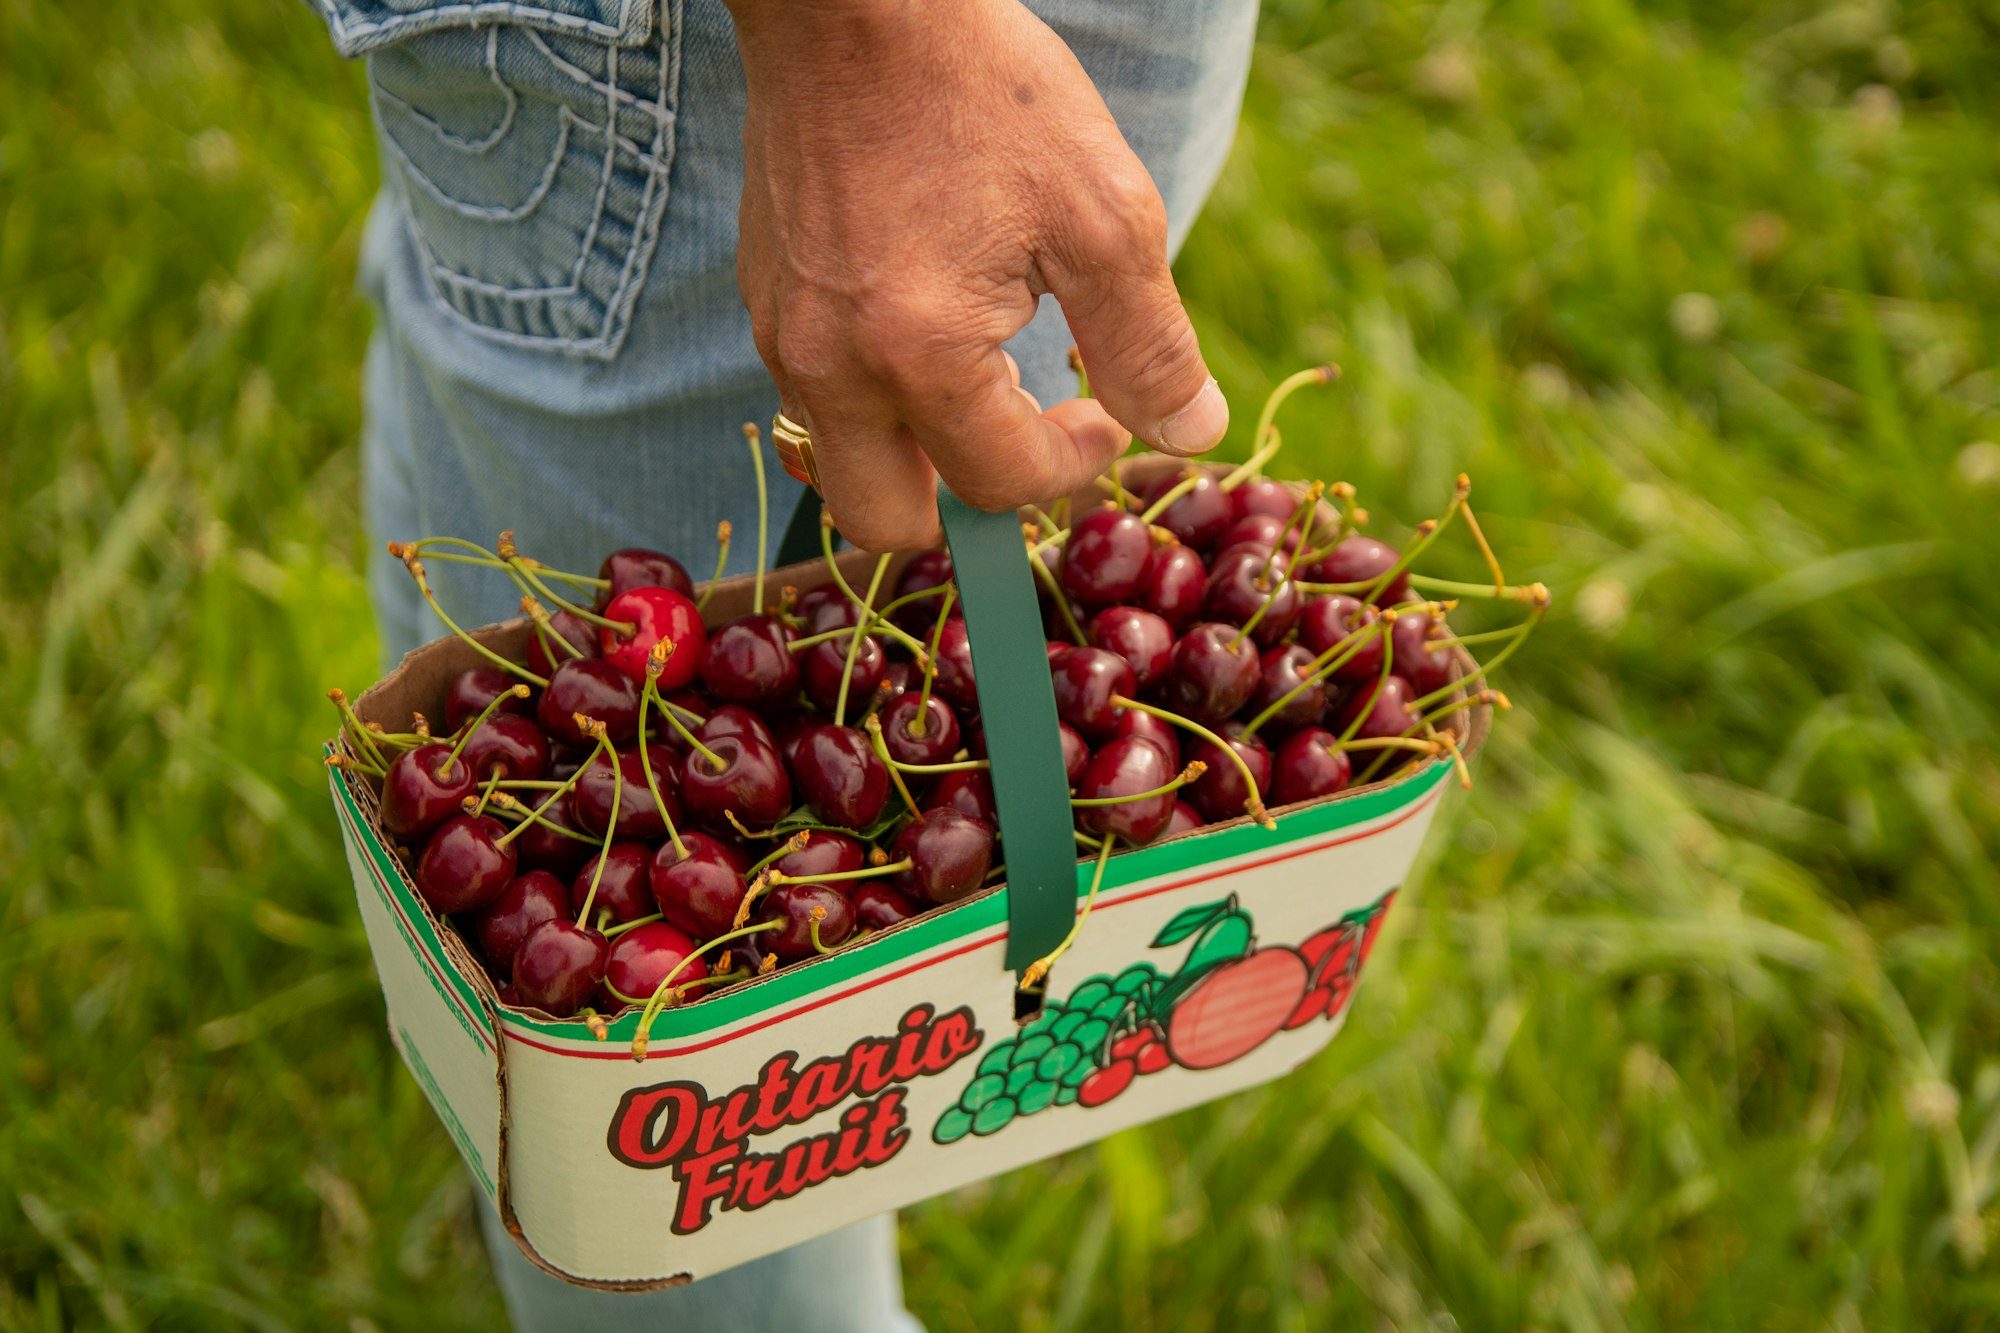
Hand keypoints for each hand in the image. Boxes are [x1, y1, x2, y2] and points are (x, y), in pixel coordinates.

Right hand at [727, 0, 1229, 549]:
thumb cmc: (983, 92)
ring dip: (917, 450)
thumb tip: (1191, 433)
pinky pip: (815, 395)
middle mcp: (829, 366)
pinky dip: (876, 395)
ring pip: (841, 461)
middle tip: (1023, 440)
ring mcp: (783, 335)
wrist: (852, 0)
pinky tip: (928, 322)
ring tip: (983, 370)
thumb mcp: (1102, 214)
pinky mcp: (764, 297)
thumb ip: (1147, 343)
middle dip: (965, 507)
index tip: (1103, 414)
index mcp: (918, 356)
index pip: (1000, 483)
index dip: (1072, 464)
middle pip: (885, 521)